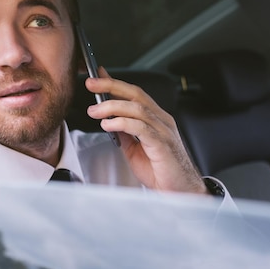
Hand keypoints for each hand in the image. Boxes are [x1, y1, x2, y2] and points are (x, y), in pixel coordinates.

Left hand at [85, 66, 207, 193]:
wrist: (178, 192)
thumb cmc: (160, 171)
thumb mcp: (135, 149)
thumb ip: (125, 133)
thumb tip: (109, 120)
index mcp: (155, 119)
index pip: (135, 94)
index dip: (116, 83)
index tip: (97, 76)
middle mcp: (161, 120)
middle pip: (136, 94)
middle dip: (112, 86)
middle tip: (91, 83)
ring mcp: (163, 131)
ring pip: (137, 108)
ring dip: (112, 106)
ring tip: (94, 111)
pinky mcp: (162, 144)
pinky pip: (141, 127)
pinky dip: (122, 123)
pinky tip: (108, 124)